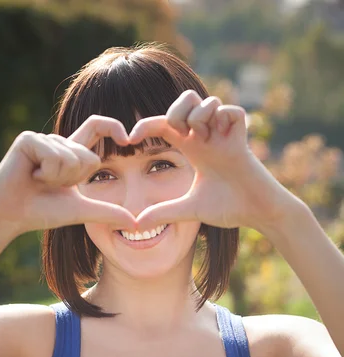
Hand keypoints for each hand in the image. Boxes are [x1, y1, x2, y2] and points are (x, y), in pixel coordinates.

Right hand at [0, 116, 136, 234]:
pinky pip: (54, 155)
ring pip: (70, 158)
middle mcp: (59, 142)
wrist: (12, 215)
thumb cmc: (43, 211)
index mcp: (72, 153)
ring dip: (57, 178)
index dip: (113, 126)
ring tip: (39, 181)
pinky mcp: (29, 139)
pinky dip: (46, 173)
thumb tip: (135, 223)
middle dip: (73, 179)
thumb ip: (108, 212)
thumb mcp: (82, 211)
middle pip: (88, 157)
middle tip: (51, 185)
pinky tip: (31, 175)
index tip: (127, 138)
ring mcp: (43, 139)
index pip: (96, 128)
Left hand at [130, 90, 289, 231]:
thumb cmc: (228, 208)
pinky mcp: (243, 138)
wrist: (257, 213)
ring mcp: (225, 135)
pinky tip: (219, 137)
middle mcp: (208, 137)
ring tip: (202, 139)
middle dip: (175, 110)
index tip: (129, 139)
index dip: (146, 126)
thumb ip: (165, 212)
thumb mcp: (190, 209)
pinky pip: (232, 111)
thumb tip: (137, 224)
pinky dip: (222, 117)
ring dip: (198, 116)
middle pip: (186, 100)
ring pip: (208, 101)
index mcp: (193, 149)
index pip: (165, 125)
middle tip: (177, 133)